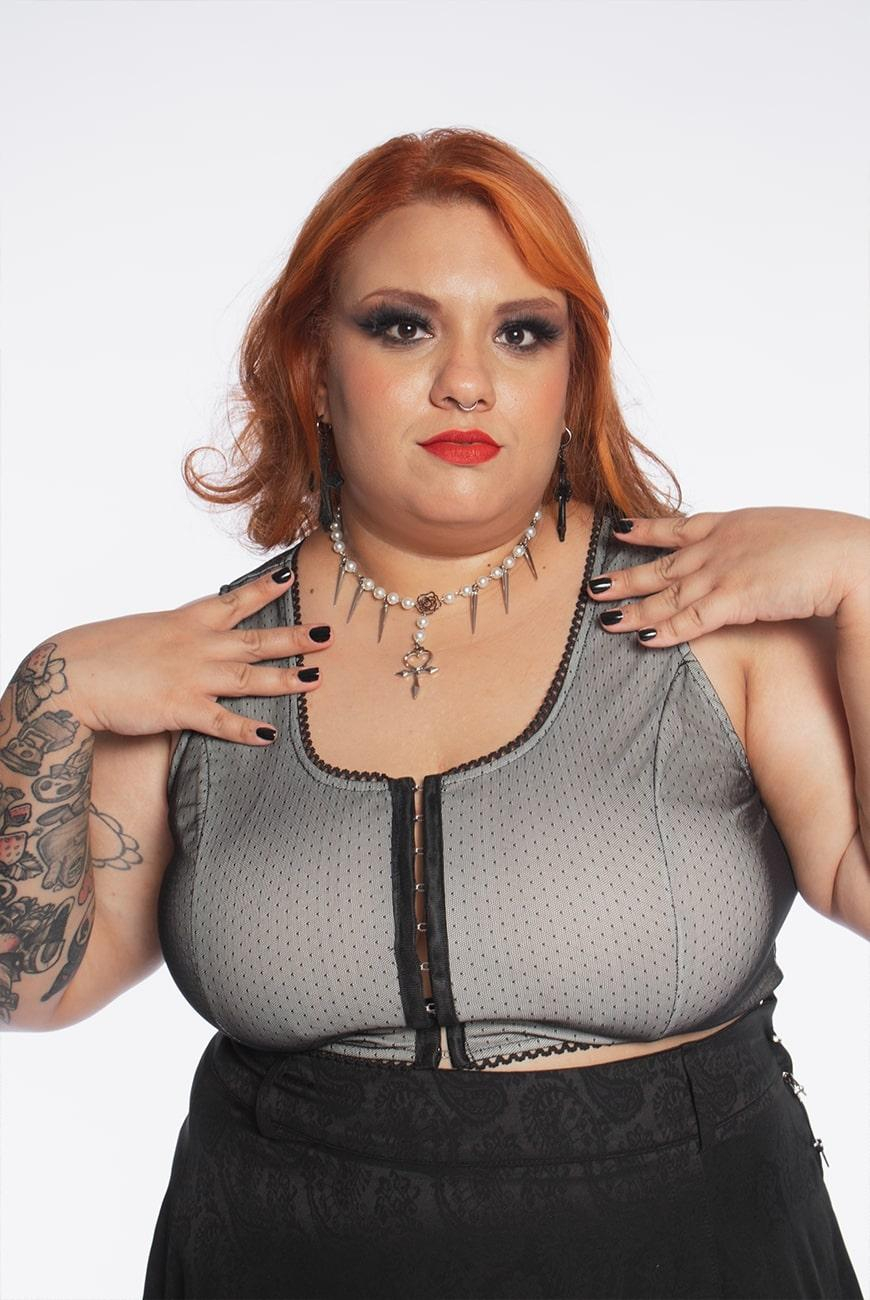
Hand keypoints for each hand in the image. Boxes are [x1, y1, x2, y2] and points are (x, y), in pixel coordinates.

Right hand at [39, 565, 330, 743]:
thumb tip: (180, 644)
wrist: (69, 672)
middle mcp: (196, 645)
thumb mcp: (141, 634)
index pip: (234, 600)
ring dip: (286, 679)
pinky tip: (271, 736)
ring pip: (249, 676)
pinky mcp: (180, 707)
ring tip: (316, 680)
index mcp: (185, 621)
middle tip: (330, 634)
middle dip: (296, 637)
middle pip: (256, 638)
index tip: (290, 578)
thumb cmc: (98, 652)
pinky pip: (222, 721)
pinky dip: (247, 729)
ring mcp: (192, 676)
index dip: (265, 590)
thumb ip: (169, 639)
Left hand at [587, 506, 869, 645]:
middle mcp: (720, 545)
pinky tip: (641, 639)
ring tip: (603, 617)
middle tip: (593, 585)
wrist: (849, 557)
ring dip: (633, 608)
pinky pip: (690, 619)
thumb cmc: (830, 545)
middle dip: (626, 576)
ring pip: (667, 594)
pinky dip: (664, 630)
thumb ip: (761, 542)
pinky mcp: (734, 600)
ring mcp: (724, 572)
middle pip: (662, 565)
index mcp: (733, 523)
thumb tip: (758, 554)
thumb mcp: (786, 534)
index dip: (646, 531)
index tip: (619, 530)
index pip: (679, 526)